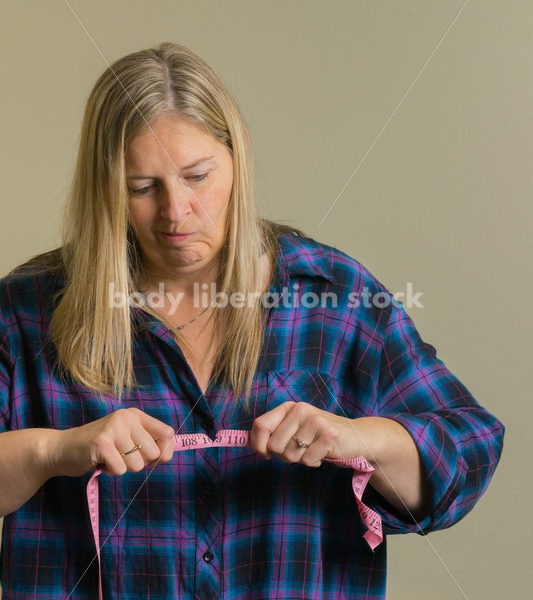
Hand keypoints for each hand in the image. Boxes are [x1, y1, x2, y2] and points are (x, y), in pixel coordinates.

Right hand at [45, 408, 175, 477]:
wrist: (61, 449)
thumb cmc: (99, 449)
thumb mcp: (126, 439)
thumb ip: (147, 444)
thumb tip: (168, 455)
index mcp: (135, 415)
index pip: (167, 433)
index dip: (165, 452)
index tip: (153, 460)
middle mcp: (126, 417)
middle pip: (153, 453)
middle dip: (139, 463)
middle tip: (121, 456)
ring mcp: (113, 428)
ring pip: (138, 464)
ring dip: (123, 468)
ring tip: (109, 458)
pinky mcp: (102, 443)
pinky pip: (121, 469)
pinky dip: (111, 471)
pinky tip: (100, 462)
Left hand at [249, 401, 366, 467]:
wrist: (356, 437)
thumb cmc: (319, 436)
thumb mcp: (295, 428)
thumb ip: (274, 432)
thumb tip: (248, 442)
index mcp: (288, 407)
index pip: (260, 425)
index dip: (258, 444)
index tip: (265, 454)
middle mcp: (300, 410)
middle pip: (273, 446)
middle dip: (284, 456)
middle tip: (299, 450)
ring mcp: (315, 421)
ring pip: (290, 455)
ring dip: (300, 459)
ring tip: (313, 450)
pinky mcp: (328, 436)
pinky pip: (307, 461)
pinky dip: (314, 463)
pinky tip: (323, 454)